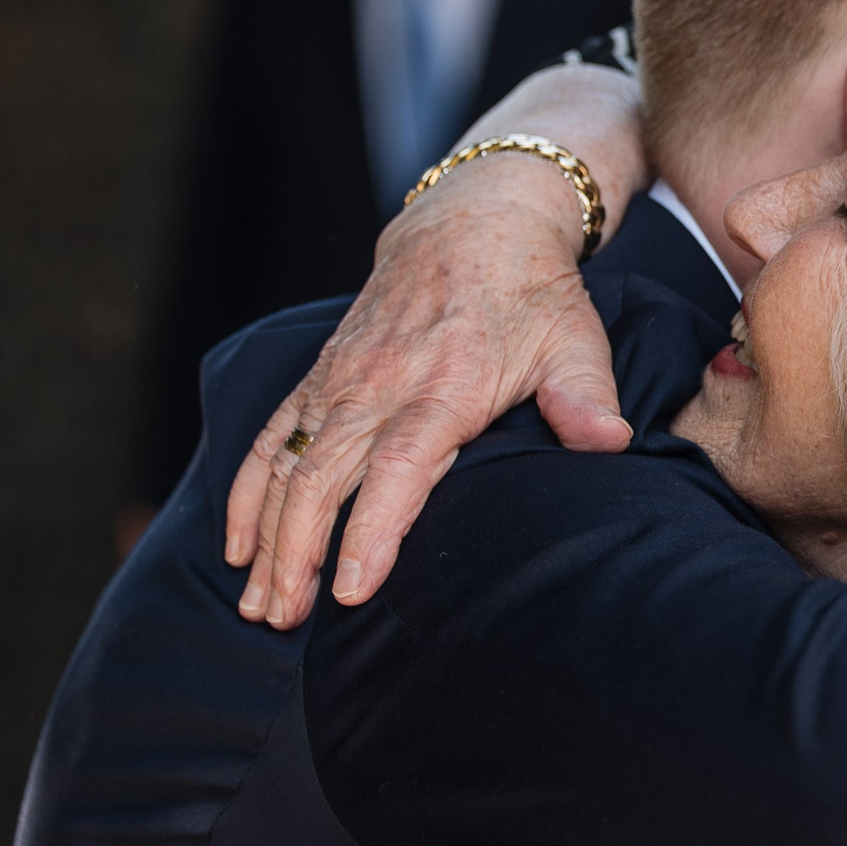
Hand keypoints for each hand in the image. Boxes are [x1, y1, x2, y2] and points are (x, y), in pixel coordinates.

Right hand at [227, 153, 630, 627]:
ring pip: (288, 466)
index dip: (371, 530)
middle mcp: (381, 385)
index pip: (398, 467)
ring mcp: (342, 380)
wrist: (474, 224)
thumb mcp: (575, 340)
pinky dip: (247, 491)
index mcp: (445, 385)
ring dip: (267, 538)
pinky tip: (236, 546)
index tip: (352, 589)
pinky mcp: (321, 375)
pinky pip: (271, 437)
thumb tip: (611, 442)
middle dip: (299, 555)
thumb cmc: (533, 294)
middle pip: (324, 478)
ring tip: (259, 604)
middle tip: (289, 621)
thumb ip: (587, 397)